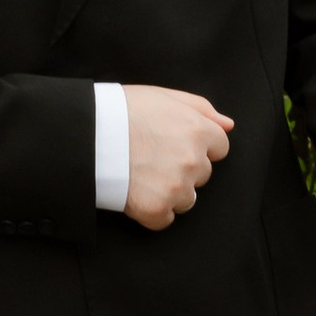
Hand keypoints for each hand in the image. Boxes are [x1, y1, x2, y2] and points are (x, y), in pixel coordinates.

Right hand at [123, 84, 232, 228]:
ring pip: (186, 199)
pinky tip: (136, 193)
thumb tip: (228, 124)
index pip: (219, 148)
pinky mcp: (156, 208)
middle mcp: (193, 160)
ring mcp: (176, 187)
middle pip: (202, 174)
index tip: (175, 145)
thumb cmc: (122, 111)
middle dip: (183, 169)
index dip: (198, 146)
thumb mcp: (164, 96)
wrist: (86, 135)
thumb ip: (201, 108)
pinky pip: (165, 219)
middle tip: (153, 158)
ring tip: (142, 175)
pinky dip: (152, 211)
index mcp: (198, 131)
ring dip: (170, 192)